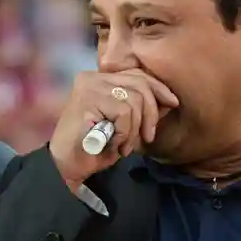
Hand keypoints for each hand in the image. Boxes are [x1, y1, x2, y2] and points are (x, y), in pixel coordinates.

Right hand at [49, 69, 177, 188]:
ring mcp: (89, 87)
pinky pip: (123, 112)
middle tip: (147, 136)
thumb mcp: (124, 124)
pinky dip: (125, 132)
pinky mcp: (87, 100)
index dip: (158, 88)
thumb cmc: (95, 147)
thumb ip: (141, 109)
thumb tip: (170, 99)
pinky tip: (116, 144)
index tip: (172, 103)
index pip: (137, 74)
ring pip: (134, 100)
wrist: (67, 167)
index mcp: (101, 79)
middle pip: (140, 84)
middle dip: (151, 112)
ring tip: (125, 145)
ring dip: (135, 129)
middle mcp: (93, 77)